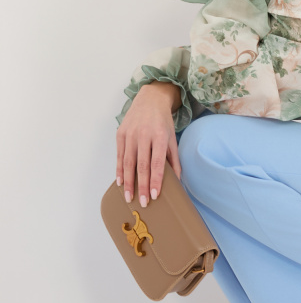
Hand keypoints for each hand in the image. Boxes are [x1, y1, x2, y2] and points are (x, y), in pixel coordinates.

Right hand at [115, 82, 181, 207]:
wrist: (150, 99)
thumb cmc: (163, 122)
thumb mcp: (172, 137)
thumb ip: (174, 159)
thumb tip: (178, 181)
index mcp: (160, 136)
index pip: (157, 163)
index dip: (155, 180)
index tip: (154, 195)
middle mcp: (144, 135)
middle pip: (142, 165)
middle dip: (142, 186)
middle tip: (142, 203)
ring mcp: (130, 134)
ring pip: (128, 162)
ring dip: (128, 182)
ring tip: (129, 197)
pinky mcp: (120, 133)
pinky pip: (119, 155)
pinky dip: (119, 170)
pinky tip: (120, 183)